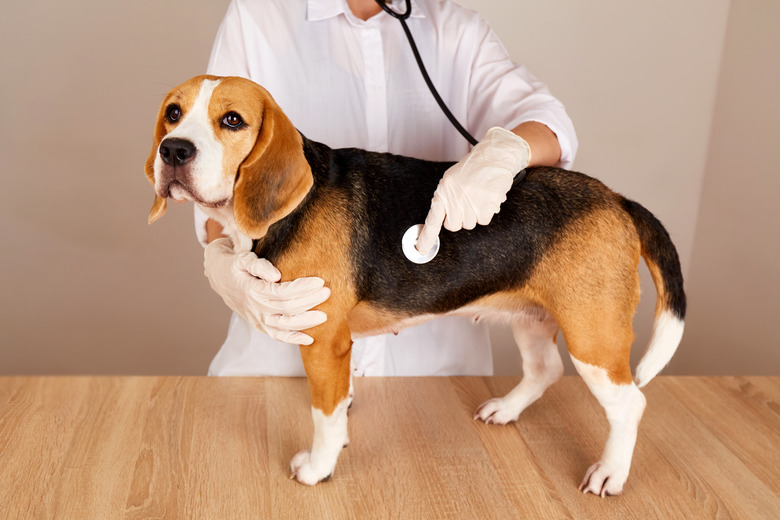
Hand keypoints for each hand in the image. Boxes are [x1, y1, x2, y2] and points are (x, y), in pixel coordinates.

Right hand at [203, 238, 329, 344]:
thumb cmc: (235, 264)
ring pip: (285, 326)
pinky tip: (309, 339)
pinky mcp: (260, 326)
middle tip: (327, 292)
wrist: (218, 277)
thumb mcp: (243, 258)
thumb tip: (276, 275)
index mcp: (252, 290)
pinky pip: (277, 336)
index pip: (283, 292)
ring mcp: (257, 319)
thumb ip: (259, 265)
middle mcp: (256, 308)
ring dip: (306, 322)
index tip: (319, 281)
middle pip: (288, 309)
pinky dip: (293, 339)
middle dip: (310, 301)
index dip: (303, 288)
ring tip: (324, 316)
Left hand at [416, 127, 530, 253]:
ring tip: (479, 196)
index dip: (427, 236)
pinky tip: (488, 198)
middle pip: (454, 225)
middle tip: (467, 203)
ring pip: (470, 224)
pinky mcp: (487, 205)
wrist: (494, 156)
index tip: (421, 248)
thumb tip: (444, 219)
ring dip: (475, 214)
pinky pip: (484, 220)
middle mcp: (455, 198)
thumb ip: (446, 198)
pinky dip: (487, 212)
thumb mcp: (451, 180)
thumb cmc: (473, 169)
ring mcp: (471, 202)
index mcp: (443, 191)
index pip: (433, 219)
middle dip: (460, 218)